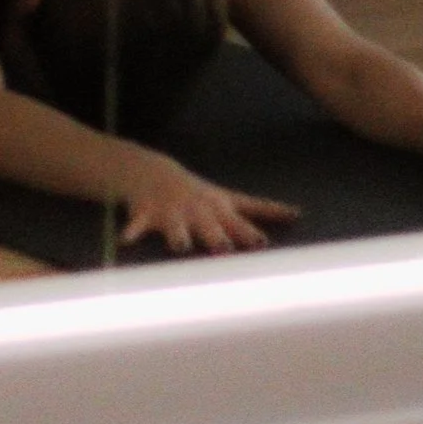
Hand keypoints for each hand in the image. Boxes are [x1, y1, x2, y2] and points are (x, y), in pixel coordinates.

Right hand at [114, 150, 299, 255]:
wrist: (155, 174)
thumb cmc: (199, 194)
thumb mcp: (228, 198)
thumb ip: (260, 208)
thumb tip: (297, 213)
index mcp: (218, 207)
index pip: (239, 220)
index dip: (250, 233)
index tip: (261, 244)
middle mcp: (196, 210)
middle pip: (209, 227)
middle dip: (217, 238)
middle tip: (223, 249)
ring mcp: (171, 212)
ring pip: (176, 227)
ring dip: (179, 236)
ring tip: (181, 246)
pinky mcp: (145, 213)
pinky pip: (136, 225)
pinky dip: (132, 232)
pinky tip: (125, 241)